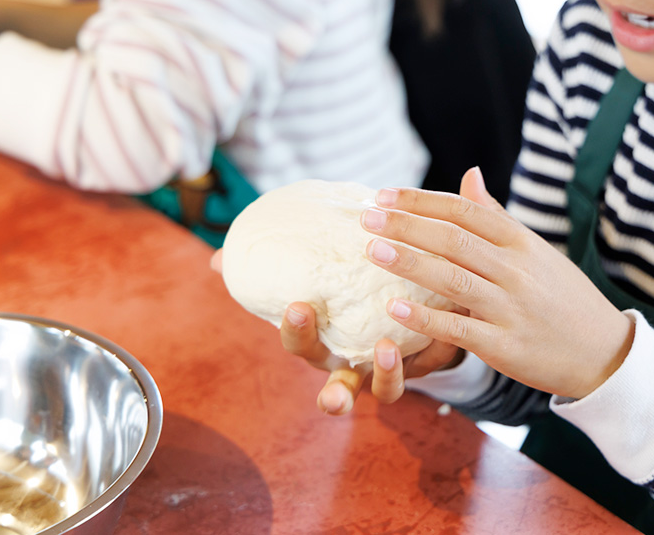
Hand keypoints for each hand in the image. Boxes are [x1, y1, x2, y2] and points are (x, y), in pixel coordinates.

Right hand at [209, 249, 461, 413]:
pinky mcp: (429, 361)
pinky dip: (435, 353)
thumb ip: (274, 269)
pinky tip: (436, 328)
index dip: (298, 330)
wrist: (410, 299)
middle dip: (334, 393)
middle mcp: (354, 364)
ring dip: (385, 376)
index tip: (298, 307)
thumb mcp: (315, 280)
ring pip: (387, 391)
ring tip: (386, 348)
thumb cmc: (347, 292)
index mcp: (324, 343)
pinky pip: (432, 365)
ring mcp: (391, 369)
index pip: (301, 344)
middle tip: (334, 393)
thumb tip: (217, 259)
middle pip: (339, 388)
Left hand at [361, 168, 635, 399]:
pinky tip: (395, 308)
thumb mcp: (536, 250)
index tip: (384, 195)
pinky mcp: (504, 346)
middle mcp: (516, 270)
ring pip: (451, 280)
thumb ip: (497, 216)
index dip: (422, 200)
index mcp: (521, 242)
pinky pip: (458, 329)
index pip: (465, 210)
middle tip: (367, 217)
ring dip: (409, 262)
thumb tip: (469, 173)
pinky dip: (425, 318)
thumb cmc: (563, 297)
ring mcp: (510, 308)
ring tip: (372, 250)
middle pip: (453, 239)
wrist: (603, 352)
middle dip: (406, 225)